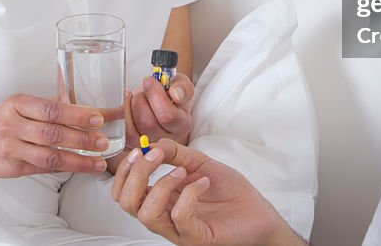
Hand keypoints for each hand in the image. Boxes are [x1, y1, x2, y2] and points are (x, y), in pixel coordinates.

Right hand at [0, 94, 114, 176]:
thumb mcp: (20, 104)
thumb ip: (49, 105)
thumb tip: (86, 106)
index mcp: (18, 104)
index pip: (51, 109)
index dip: (76, 114)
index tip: (98, 118)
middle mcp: (12, 125)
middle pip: (52, 133)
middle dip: (82, 138)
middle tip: (103, 142)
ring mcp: (11, 148)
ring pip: (49, 156)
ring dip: (78, 160)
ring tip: (98, 162)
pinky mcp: (11, 167)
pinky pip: (42, 167)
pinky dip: (63, 167)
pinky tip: (80, 167)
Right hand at [111, 139, 304, 245]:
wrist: (257, 213)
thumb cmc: (230, 193)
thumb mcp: (199, 163)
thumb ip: (175, 153)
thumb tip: (152, 143)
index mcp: (161, 200)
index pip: (123, 192)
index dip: (124, 170)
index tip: (141, 150)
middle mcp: (165, 216)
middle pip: (126, 203)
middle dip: (136, 173)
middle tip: (156, 156)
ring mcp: (179, 229)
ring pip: (146, 214)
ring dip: (161, 184)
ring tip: (182, 170)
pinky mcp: (196, 237)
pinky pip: (180, 218)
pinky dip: (189, 193)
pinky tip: (204, 183)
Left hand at [128, 73, 194, 145]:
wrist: (163, 105)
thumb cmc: (172, 97)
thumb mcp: (182, 87)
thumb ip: (183, 87)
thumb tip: (176, 94)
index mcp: (182, 125)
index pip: (168, 116)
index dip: (155, 96)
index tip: (149, 81)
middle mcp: (166, 139)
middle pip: (147, 123)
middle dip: (140, 100)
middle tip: (141, 89)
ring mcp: (148, 145)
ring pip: (132, 130)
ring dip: (128, 108)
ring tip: (134, 96)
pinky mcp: (132, 145)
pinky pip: (122, 134)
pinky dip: (121, 116)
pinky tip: (126, 104)